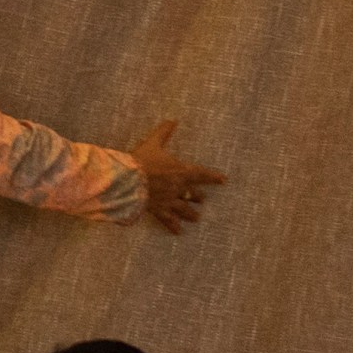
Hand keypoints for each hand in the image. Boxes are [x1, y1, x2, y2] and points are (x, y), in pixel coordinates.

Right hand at [130, 120, 225, 234]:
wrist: (128, 180)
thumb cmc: (141, 160)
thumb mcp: (153, 143)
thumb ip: (164, 132)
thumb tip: (173, 120)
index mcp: (180, 171)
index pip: (201, 174)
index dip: (213, 177)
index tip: (224, 180)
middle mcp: (178, 188)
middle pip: (193, 194)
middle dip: (198, 196)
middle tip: (202, 199)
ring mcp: (169, 201)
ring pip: (185, 209)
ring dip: (191, 214)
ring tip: (196, 218)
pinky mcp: (159, 210)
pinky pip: (169, 220)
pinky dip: (174, 226)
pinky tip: (179, 232)